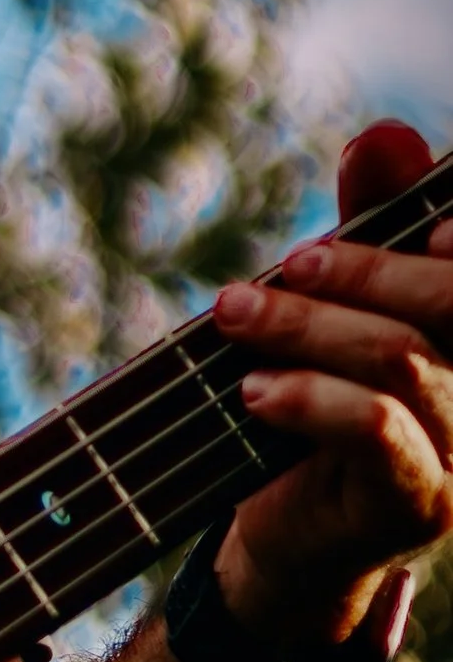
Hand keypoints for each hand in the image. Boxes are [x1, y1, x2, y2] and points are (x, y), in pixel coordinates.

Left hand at [210, 119, 452, 650]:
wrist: (287, 528)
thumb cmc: (320, 399)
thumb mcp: (340, 301)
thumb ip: (370, 223)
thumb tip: (387, 134)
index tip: (427, 217)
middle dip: (364, 266)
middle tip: (284, 266)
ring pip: (404, 357)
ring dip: (306, 326)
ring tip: (233, 316)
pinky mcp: (423, 503)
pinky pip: (379, 429)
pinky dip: (310, 396)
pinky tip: (255, 391)